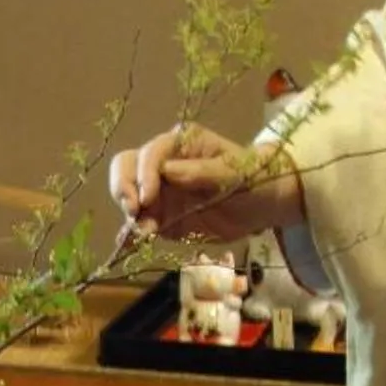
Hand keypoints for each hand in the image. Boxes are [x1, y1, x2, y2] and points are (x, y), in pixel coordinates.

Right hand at [109, 125, 304, 247]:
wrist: (262, 206)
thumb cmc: (253, 178)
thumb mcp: (235, 172)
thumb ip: (203, 171)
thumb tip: (168, 171)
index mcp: (181, 143)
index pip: (150, 153)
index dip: (143, 174)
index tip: (148, 199)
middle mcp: (163, 163)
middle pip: (126, 166)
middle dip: (123, 187)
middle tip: (134, 211)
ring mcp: (159, 190)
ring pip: (128, 194)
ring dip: (131, 213)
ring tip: (145, 232)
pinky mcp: (162, 215)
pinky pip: (140, 221)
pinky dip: (131, 232)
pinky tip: (129, 243)